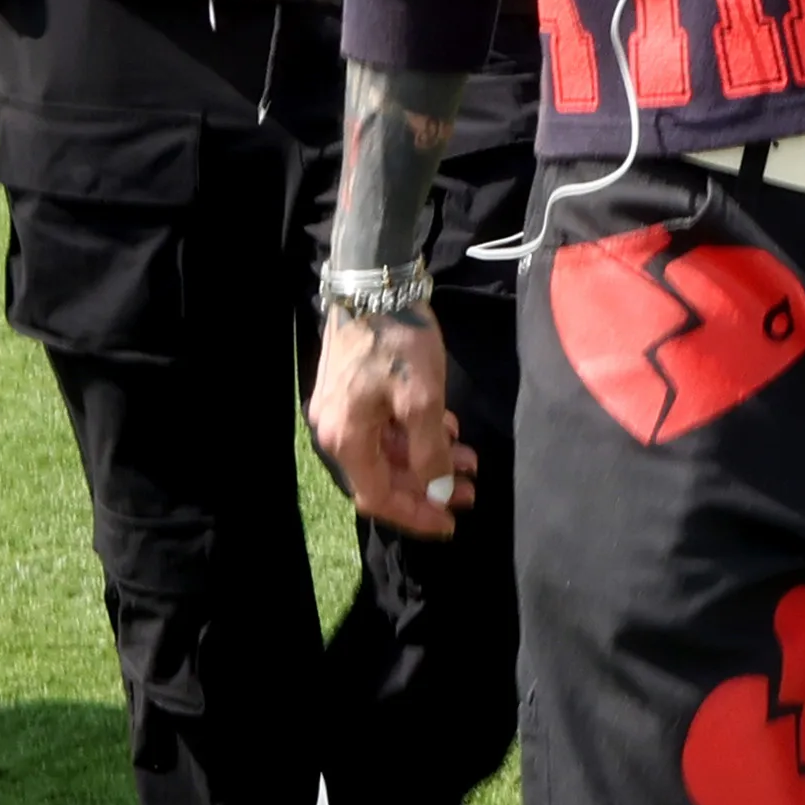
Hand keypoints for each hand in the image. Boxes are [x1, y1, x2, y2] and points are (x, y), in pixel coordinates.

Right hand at [309, 312, 478, 538]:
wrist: (375, 281)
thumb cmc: (398, 341)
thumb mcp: (423, 400)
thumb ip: (428, 452)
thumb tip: (437, 491)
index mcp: (346, 439)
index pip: (378, 497)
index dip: (416, 515)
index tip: (451, 523)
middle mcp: (335, 431)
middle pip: (382, 477)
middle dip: (429, 487)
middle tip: (469, 490)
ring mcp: (341, 410)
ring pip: (386, 452)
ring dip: (427, 460)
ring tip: (468, 461)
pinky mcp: (352, 391)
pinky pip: (383, 428)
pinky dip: (415, 436)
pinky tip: (448, 431)